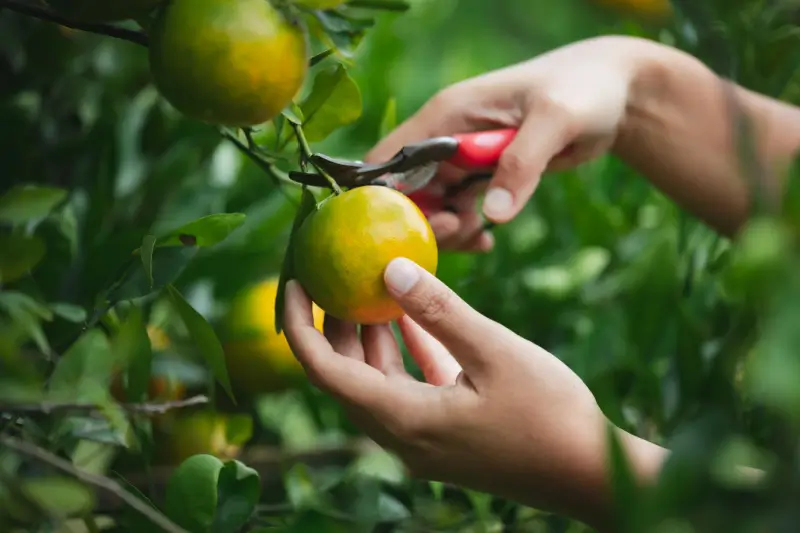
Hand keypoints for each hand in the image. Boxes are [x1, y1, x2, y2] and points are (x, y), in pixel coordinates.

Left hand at [284, 258, 616, 525]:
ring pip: (378, 381)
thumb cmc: (549, 415)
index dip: (300, 325)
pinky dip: (406, 352)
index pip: (325, 371)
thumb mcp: (493, 352)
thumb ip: (438, 311)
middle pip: (346, 375)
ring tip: (369, 286)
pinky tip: (413, 316)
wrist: (590, 473)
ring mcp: (424, 439)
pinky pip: (410, 387)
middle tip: (332, 274)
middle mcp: (402, 435)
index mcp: (403, 420)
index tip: (293, 282)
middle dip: (333, 325)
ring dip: (370, 337)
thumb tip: (389, 268)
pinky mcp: (447, 434)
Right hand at [365, 35, 669, 250]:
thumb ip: (522, 164)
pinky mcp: (480, 178)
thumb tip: (492, 216)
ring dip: (445, 232)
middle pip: (405, 192)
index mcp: (446, 115)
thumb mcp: (555, 121)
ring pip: (429, 208)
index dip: (384, 198)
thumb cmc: (582, 91)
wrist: (612, 95)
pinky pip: (457, 213)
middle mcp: (444, 138)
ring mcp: (460, 160)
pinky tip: (488, 240)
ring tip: (479, 237)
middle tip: (458, 231)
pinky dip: (466, 232)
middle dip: (421, 222)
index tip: (405, 231)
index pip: (389, 158)